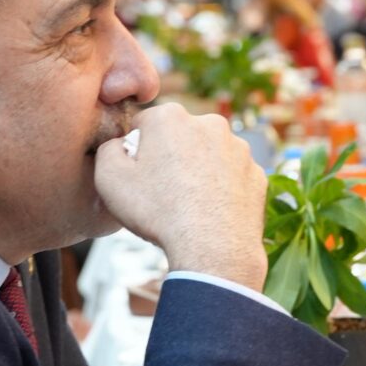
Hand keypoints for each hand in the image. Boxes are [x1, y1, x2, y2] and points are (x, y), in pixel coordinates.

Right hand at [93, 102, 268, 287]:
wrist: (214, 248)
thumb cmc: (158, 212)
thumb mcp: (109, 178)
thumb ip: (108, 149)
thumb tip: (119, 145)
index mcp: (170, 117)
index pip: (144, 125)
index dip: (136, 151)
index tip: (138, 175)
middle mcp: (210, 123)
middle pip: (179, 137)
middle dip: (169, 157)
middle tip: (162, 192)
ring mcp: (239, 148)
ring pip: (208, 156)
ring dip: (197, 172)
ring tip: (188, 205)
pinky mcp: (257, 173)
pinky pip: (231, 177)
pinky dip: (222, 189)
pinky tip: (211, 211)